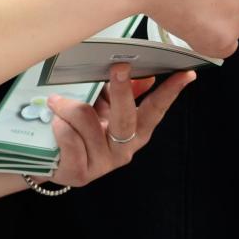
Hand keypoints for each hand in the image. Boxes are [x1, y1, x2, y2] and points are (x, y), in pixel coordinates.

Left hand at [46, 64, 194, 186]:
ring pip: (86, 119)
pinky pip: (68, 135)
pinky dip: (58, 122)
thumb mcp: (105, 108)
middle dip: (122, 90)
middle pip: (126, 117)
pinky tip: (54, 123)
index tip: (184, 74)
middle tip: (119, 66)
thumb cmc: (81, 130)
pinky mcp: (80, 172)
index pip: (156, 110)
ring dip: (68, 106)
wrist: (54, 160)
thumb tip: (146, 74)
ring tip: (57, 103)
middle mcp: (123, 150)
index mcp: (135, 132)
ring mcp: (103, 163)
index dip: (171, 92)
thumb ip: (126, 92)